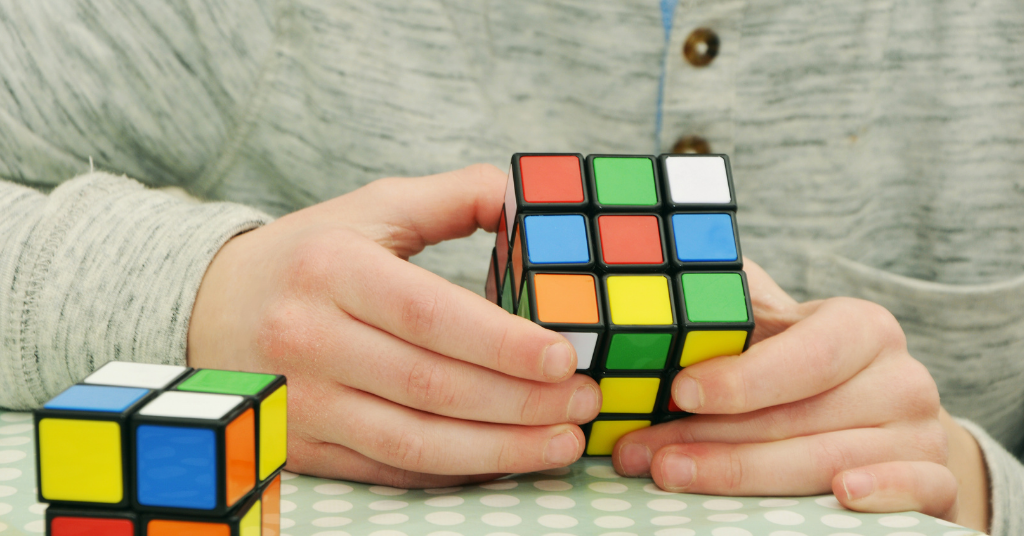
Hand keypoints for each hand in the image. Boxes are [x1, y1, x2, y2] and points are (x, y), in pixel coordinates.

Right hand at [187, 164, 600, 487]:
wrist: (209, 307)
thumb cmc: (309, 254)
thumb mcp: (372, 207)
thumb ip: (455, 200)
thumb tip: (530, 202)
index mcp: (332, 269)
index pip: (429, 314)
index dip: (503, 342)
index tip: (566, 357)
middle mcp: (309, 339)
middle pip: (431, 386)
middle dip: (520, 402)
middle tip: (584, 403)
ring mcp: (301, 402)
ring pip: (414, 443)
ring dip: (498, 450)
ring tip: (562, 444)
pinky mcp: (302, 446)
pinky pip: (389, 471)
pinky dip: (454, 472)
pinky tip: (503, 461)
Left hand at [611, 260, 988, 531]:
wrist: (879, 423)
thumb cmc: (802, 373)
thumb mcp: (771, 332)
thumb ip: (730, 311)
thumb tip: (663, 294)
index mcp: (862, 329)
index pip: (806, 354)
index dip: (743, 378)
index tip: (680, 392)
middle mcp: (901, 378)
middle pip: (801, 417)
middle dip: (710, 438)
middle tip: (644, 454)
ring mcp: (923, 433)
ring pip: (833, 461)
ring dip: (744, 475)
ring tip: (672, 477)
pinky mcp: (938, 483)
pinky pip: (917, 493)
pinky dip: (882, 495)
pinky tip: (841, 498)